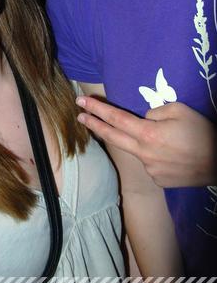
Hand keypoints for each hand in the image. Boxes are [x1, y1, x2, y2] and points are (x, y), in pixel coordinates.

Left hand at [77, 97, 216, 186]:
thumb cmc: (203, 134)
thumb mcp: (180, 110)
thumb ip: (155, 111)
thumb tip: (143, 118)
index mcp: (148, 134)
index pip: (115, 119)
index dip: (96, 109)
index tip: (81, 102)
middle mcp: (144, 154)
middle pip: (112, 137)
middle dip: (94, 125)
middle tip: (79, 116)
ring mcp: (150, 170)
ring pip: (135, 150)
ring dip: (137, 141)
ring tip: (166, 139)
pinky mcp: (159, 181)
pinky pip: (149, 163)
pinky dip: (153, 154)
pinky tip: (171, 153)